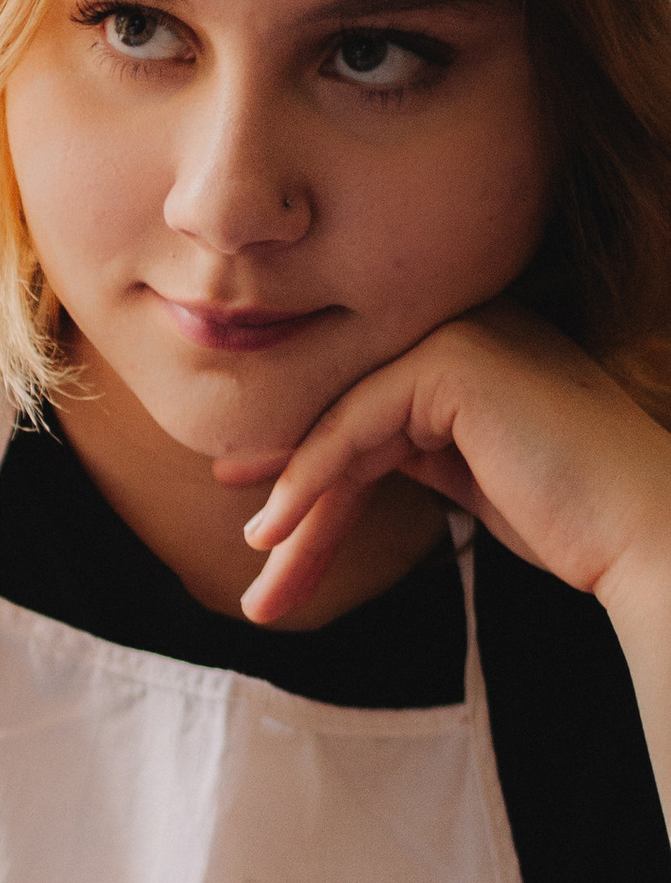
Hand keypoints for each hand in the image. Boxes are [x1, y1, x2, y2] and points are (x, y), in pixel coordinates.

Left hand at [218, 301, 670, 630]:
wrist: (640, 532)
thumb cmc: (574, 521)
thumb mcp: (476, 479)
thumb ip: (420, 453)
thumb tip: (346, 465)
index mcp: (482, 351)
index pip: (376, 404)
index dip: (313, 460)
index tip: (265, 512)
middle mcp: (471, 326)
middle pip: (356, 413)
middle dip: (295, 481)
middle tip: (250, 541)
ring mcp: (464, 334)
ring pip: (346, 420)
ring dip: (295, 495)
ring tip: (258, 556)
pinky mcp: (454, 360)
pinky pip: (354, 423)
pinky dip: (310, 477)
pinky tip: (276, 528)